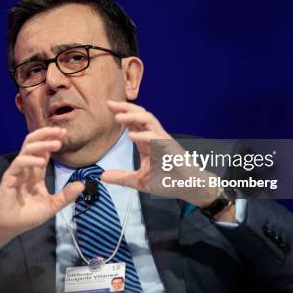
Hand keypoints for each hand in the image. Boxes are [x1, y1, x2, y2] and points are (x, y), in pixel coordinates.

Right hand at [0, 127, 83, 256]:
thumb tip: (82, 185)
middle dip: (46, 135)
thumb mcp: (51, 206)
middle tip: (61, 132)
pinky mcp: (9, 178)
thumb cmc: (27, 216)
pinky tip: (42, 162)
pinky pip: (19, 163)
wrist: (8, 228)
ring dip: (42, 144)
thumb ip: (65, 196)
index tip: (65, 134)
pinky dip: (30, 160)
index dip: (53, 141)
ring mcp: (17, 171)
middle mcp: (26, 168)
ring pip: (27, 149)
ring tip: (56, 144)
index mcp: (36, 173)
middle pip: (34, 143)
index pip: (44, 151)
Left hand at [101, 100, 219, 207]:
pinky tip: (132, 136)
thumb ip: (122, 177)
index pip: (133, 122)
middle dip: (125, 108)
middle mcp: (154, 137)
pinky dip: (144, 136)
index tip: (107, 107)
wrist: (190, 188)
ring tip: (118, 117)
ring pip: (149, 121)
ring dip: (133, 117)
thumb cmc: (169, 181)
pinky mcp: (171, 149)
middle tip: (110, 104)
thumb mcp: (140, 181)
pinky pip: (157, 138)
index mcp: (147, 142)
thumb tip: (102, 176)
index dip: (121, 113)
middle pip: (140, 115)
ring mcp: (163, 141)